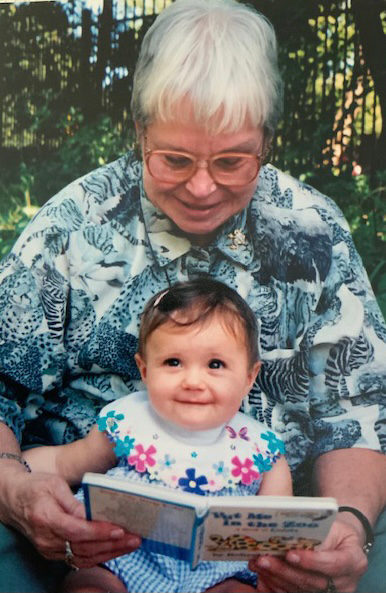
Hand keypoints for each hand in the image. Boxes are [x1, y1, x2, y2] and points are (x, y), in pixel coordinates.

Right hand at [0, 469, 140, 567]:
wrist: (13, 499)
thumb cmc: (36, 486)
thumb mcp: (54, 484)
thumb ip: (73, 501)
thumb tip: (92, 514)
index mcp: (46, 518)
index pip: (77, 531)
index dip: (99, 532)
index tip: (119, 529)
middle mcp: (47, 539)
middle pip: (83, 548)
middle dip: (112, 544)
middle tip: (135, 538)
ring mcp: (49, 549)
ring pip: (83, 557)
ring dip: (109, 553)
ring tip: (130, 544)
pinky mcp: (53, 553)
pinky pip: (78, 559)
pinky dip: (98, 556)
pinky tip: (114, 550)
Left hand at [248, 518, 367, 592]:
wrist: (343, 544)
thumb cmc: (336, 530)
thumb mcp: (333, 526)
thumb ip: (316, 533)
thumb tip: (287, 535)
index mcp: (354, 561)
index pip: (333, 564)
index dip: (311, 561)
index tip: (290, 554)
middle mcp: (346, 583)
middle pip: (313, 582)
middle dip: (285, 571)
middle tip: (264, 559)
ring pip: (301, 591)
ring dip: (276, 578)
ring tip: (258, 564)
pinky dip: (276, 587)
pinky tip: (262, 577)